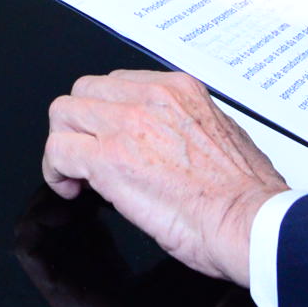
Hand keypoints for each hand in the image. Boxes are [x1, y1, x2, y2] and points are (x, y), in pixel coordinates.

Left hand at [41, 71, 286, 286]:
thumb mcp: (223, 135)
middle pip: (85, 91)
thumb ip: (187, 127)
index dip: (107, 115)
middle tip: (88, 156)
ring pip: (63, 113)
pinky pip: (58, 150)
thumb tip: (169, 140)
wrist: (251, 222)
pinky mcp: (109, 158)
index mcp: (179, 90)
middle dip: (81, 124)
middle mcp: (150, 98)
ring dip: (64, 144)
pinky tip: (71, 189)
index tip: (110, 139)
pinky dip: (55, 171)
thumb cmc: (246, 194)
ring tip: (75, 174)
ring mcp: (126, 125)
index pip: (119, 84)